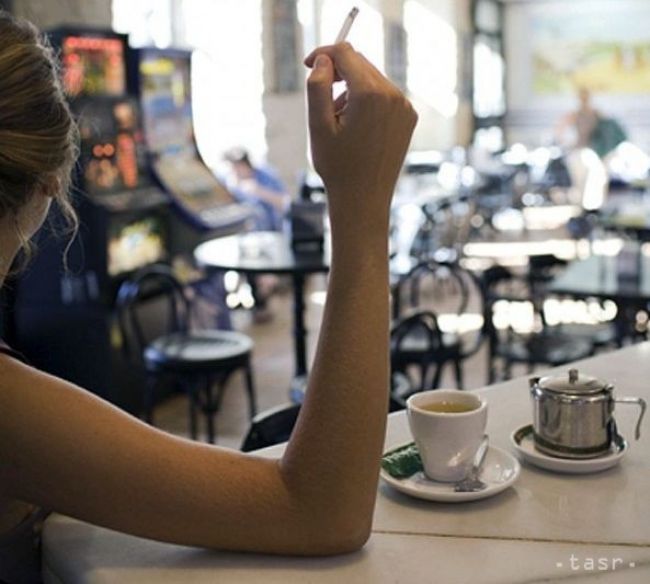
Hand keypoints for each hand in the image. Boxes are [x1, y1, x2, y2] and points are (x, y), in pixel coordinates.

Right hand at [304, 44, 416, 238]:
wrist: (364, 201)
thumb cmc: (338, 168)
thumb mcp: (318, 126)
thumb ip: (317, 86)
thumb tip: (323, 60)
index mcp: (371, 94)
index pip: (346, 53)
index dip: (324, 54)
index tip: (308, 65)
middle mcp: (394, 96)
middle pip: (360, 64)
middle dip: (337, 74)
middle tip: (321, 103)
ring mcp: (404, 107)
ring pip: (372, 80)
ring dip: (351, 90)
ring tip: (339, 122)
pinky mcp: (408, 118)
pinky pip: (384, 96)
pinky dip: (367, 102)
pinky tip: (356, 128)